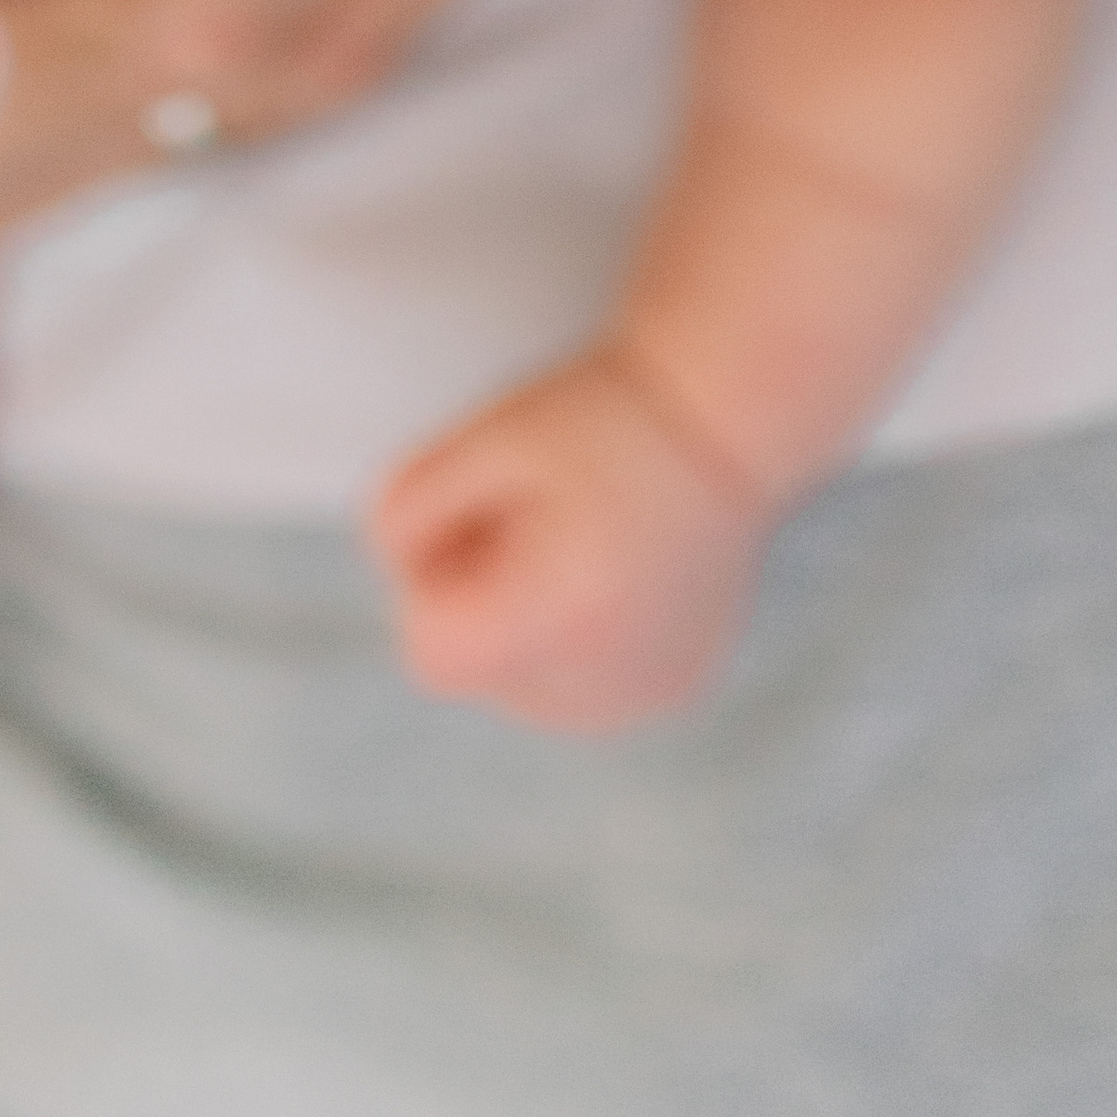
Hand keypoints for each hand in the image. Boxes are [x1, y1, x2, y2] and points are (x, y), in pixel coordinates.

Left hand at [371, 346, 765, 733]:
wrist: (722, 421)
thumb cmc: (595, 420)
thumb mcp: (478, 441)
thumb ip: (402, 511)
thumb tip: (394, 574)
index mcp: (561, 616)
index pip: (431, 654)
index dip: (430, 581)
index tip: (474, 519)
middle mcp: (609, 679)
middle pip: (476, 671)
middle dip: (478, 596)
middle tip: (531, 514)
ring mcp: (645, 696)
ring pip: (523, 685)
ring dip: (522, 622)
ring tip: (572, 542)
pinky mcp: (669, 692)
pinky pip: (577, 687)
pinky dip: (571, 637)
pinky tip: (604, 571)